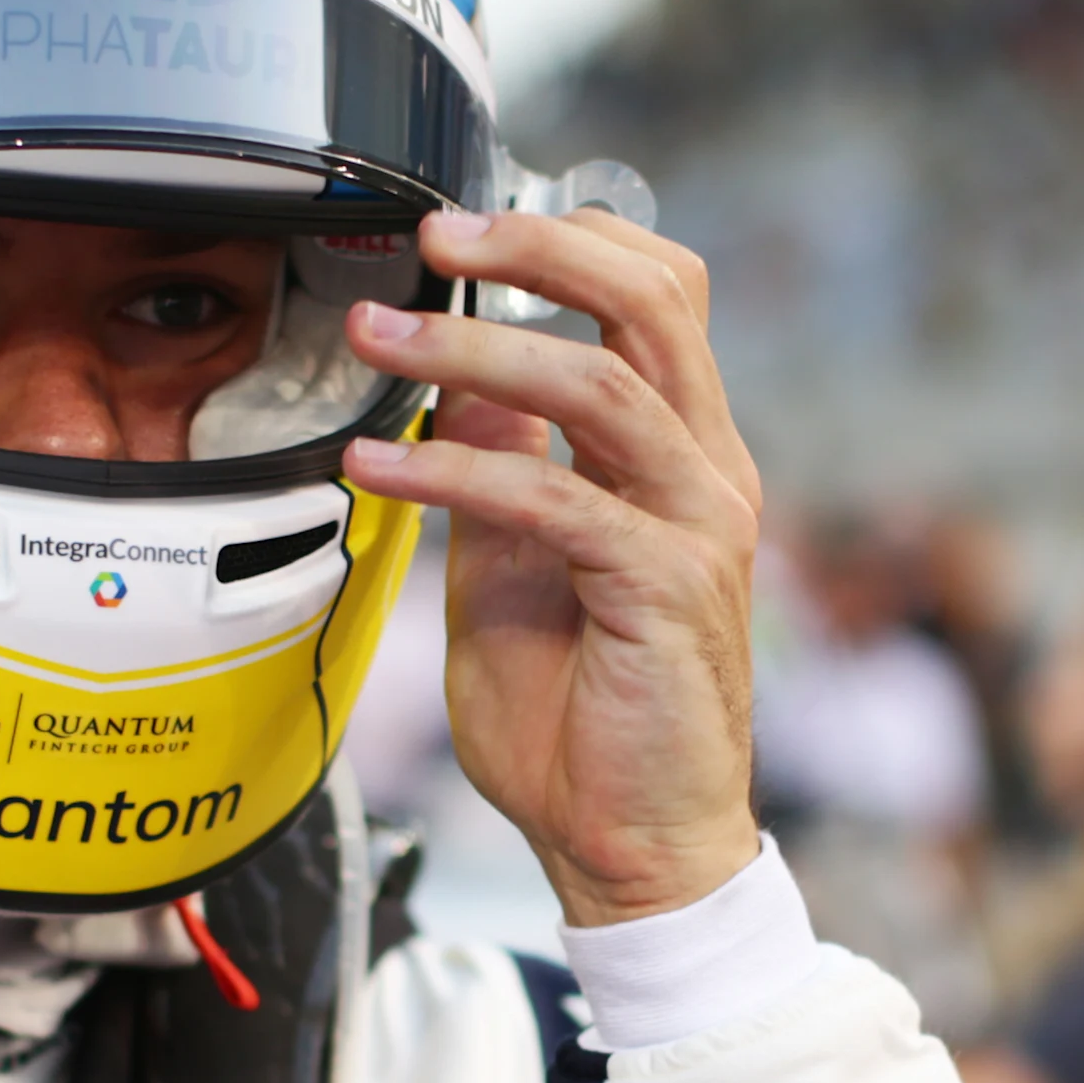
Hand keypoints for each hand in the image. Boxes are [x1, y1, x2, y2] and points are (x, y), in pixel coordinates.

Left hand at [339, 208, 763, 925]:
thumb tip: (453, 385)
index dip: (572, 243)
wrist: (634, 850)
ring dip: (473, 350)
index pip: (660, 298)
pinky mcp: (665, 588)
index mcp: (682, 456)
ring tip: (376, 336)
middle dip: (539, 250)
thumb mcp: (514, 569)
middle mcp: (707, 475)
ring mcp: (698, 527)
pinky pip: (554, 501)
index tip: (464, 231)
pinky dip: (455, 475)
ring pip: (602, 385)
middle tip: (434, 235)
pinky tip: (381, 470)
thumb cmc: (583, 724)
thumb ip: (498, 474)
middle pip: (655, 301)